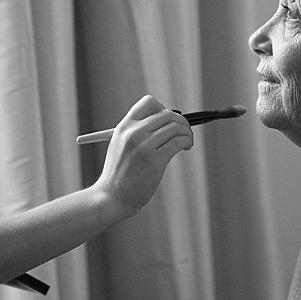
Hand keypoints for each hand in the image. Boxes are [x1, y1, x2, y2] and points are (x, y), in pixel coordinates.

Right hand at [93, 95, 193, 221]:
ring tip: (188, 141)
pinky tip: (186, 147)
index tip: (168, 121)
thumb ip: (137, 132)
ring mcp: (144, 146)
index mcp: (124, 126)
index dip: (163, 109)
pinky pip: (178, 142)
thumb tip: (164, 123)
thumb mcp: (120, 144)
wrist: (112, 196)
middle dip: (181, 121)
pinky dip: (187, 142)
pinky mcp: (155, 160)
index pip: (149, 103)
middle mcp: (134, 132)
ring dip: (187, 132)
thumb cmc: (119, 173)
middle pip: (167, 114)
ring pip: (175, 127)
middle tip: (185, 131)